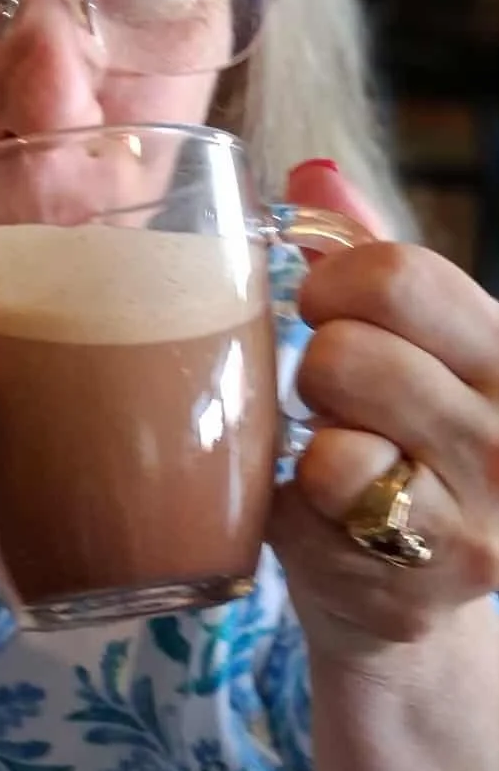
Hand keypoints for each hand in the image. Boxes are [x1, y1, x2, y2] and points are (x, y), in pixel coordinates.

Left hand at [269, 161, 498, 664]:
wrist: (413, 597)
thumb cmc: (409, 444)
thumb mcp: (416, 344)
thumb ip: (368, 253)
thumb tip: (313, 173)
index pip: (401, 276)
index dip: (332, 283)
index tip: (324, 307)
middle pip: (348, 354)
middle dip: (317, 369)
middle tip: (334, 400)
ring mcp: (472, 521)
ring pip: (332, 440)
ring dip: (311, 441)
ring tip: (335, 455)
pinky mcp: (414, 584)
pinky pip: (313, 510)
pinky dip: (296, 504)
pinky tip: (326, 514)